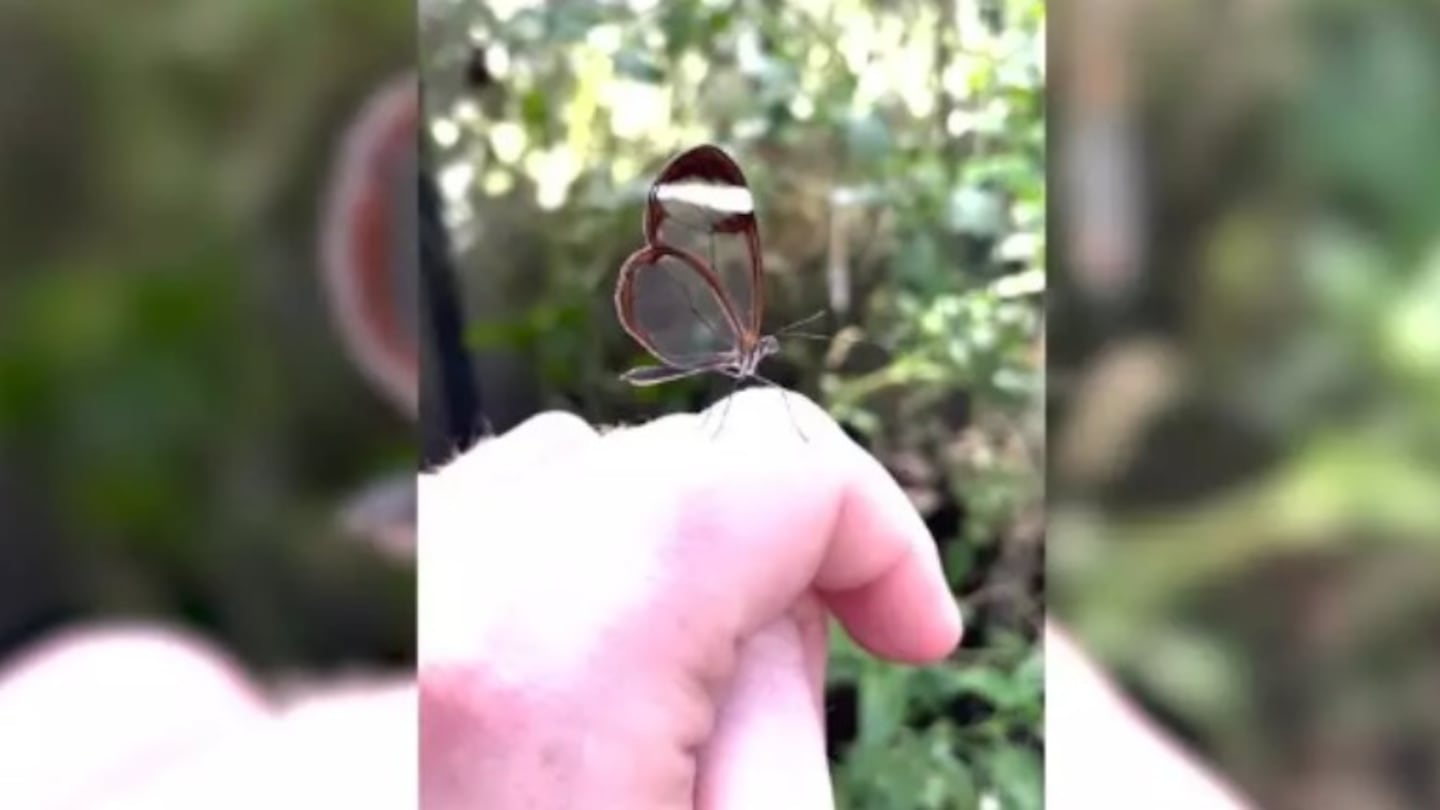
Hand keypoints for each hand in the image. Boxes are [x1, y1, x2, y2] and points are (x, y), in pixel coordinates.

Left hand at [418, 388, 962, 808]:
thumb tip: (783, 601)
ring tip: (714, 667)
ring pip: (593, 460)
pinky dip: (596, 537)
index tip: (919, 641)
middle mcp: (453, 597)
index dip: (883, 531)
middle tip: (834, 657)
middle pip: (688, 458)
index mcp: (554, 663)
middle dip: (791, 542)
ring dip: (691, 538)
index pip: (767, 470)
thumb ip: (781, 709)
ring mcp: (407, 598)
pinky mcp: (391, 619)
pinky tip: (619, 644)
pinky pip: (510, 502)